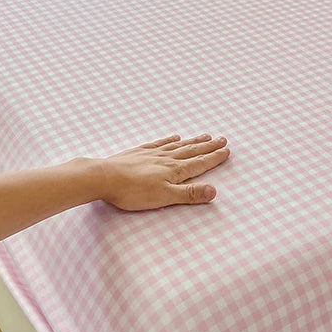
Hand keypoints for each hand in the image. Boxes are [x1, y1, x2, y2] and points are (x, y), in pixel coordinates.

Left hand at [98, 133, 229, 210]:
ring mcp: (152, 154)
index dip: (214, 157)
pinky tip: (174, 136)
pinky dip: (169, 139)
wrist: (104, 177)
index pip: (200, 163)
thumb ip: (189, 194)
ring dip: (193, 140)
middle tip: (223, 139)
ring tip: (205, 135)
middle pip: (192, 150)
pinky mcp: (139, 152)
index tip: (227, 150)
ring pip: (178, 145)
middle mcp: (167, 159)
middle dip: (209, 146)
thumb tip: (214, 191)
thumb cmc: (133, 192)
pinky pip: (159, 143)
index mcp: (175, 171)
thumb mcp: (164, 197)